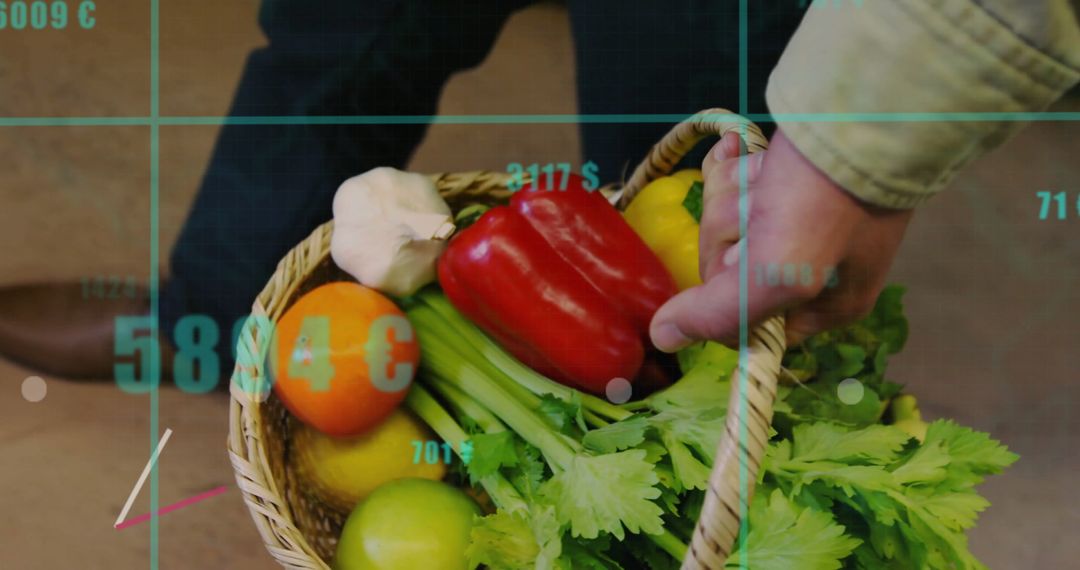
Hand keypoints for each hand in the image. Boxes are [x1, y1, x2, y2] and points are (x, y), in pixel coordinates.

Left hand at [649, 129, 913, 350]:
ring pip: (729, 221)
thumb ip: (720, 313)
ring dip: (735, 196)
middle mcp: (811, 268)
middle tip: (763, 211)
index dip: (728, 299)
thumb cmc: (827, 204)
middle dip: (733, 234)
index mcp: (825, 306)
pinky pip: (732, 182)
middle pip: (730, 268)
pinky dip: (730, 167)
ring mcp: (795, 219)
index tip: (738, 267)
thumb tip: (665, 338)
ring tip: (767, 178)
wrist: (861, 111)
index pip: (749, 326)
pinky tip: (738, 152)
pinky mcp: (780, 179)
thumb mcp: (778, 273)